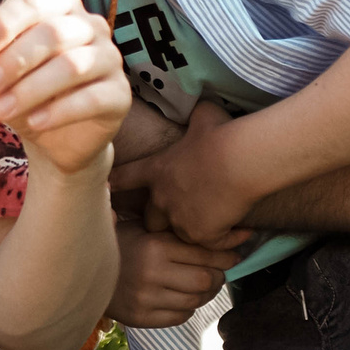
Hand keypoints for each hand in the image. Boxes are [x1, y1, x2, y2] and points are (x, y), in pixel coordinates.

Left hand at [0, 0, 129, 177]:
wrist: (56, 137)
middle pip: (54, 32)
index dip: (7, 21)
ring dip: (30, 89)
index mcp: (61, 7)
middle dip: (14, 60)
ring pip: (72, 66)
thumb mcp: (2, 70)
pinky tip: (35, 122)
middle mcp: (91, 26)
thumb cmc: (28, 91)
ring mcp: (110, 58)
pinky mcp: (121, 94)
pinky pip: (92, 99)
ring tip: (1, 109)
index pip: (35, 2)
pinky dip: (59, 111)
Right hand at [106, 222, 242, 328]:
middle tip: (220, 270)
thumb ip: (174, 229)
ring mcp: (147, 298)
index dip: (226, 254)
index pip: (204, 253)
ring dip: (207, 292)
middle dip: (219, 275)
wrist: (81, 271)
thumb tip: (217, 229)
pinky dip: (190, 306)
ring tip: (206, 283)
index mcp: (155, 245)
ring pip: (196, 300)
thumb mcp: (144, 227)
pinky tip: (187, 296)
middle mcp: (153, 273)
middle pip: (206, 280)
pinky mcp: (142, 318)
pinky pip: (181, 315)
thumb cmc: (119, 243)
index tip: (236, 253)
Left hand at [118, 99, 259, 248]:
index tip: (107, 190)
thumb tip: (201, 105)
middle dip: (163, 220)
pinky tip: (243, 230)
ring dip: (196, 229)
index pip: (126, 178)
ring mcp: (180, 218)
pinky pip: (210, 244)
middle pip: (151, 220)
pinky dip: (225, 239)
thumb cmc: (222, 134)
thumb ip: (197, 116)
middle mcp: (163, 197)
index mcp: (158, 170)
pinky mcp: (200, 234)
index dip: (116, 185)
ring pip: (180, 234)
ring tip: (218, 220)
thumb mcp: (205, 117)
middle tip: (186, 213)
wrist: (239, 160)